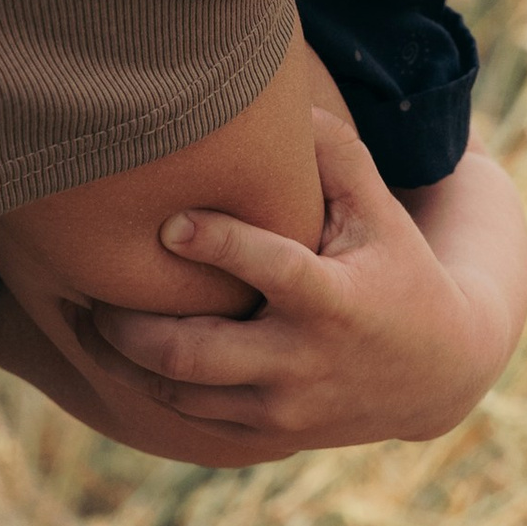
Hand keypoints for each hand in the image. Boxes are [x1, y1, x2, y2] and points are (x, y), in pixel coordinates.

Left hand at [82, 109, 524, 449]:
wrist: (438, 372)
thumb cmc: (398, 269)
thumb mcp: (381, 212)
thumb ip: (335, 154)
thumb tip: (278, 92)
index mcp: (334, 301)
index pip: (271, 272)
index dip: (218, 245)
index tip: (167, 221)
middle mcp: (303, 363)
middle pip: (194, 354)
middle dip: (130, 325)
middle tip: (90, 288)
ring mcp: (284, 408)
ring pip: (179, 392)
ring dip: (124, 358)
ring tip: (88, 317)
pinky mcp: (270, 434)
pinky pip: (191, 416)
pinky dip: (149, 385)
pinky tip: (120, 350)